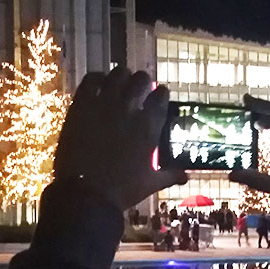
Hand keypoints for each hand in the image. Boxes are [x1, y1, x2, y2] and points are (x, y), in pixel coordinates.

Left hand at [54, 67, 187, 209]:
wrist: (86, 194)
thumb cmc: (122, 190)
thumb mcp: (150, 182)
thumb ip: (170, 175)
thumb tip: (187, 177)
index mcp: (149, 126)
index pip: (161, 96)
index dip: (160, 94)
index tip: (158, 95)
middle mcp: (130, 109)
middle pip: (141, 79)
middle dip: (142, 82)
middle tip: (138, 88)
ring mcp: (105, 104)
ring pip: (118, 74)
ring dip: (121, 77)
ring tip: (119, 83)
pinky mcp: (82, 105)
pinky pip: (91, 79)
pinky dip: (96, 79)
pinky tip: (98, 85)